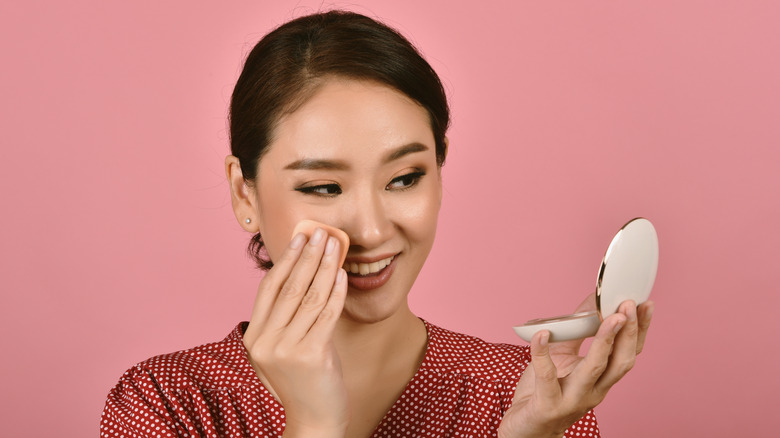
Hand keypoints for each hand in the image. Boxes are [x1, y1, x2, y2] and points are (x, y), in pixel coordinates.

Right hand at [242, 228, 349, 436]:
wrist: (315, 422)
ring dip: (324, 266)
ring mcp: (286, 350)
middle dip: (308, 256)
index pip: (270, 288)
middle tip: (321, 233)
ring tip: (335, 245)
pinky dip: (336, 291)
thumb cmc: (305, 380)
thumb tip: (305, 271)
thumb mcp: (286, 347)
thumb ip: (287, 317)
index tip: (300, 238)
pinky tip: (342, 273)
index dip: (286, 260)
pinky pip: (326, 314)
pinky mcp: (311, 355)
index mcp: (255, 336)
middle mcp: (265, 342)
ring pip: (309, 297)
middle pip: (289, 287)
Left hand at [498, 295, 653, 437]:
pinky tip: (541, 333)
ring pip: (594, 370)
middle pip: (620, 363)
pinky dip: (542, 353)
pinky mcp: (548, 405)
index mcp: (601, 380)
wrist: (527, 431)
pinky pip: (547, 376)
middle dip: (629, 333)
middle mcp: (593, 392)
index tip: (646, 304)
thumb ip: (576, 332)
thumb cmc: (544, 391)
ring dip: (605, 341)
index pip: (628, 354)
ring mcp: (572, 400)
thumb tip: (590, 301)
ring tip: (609, 316)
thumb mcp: (563, 357)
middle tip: (630, 305)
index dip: (639, 330)